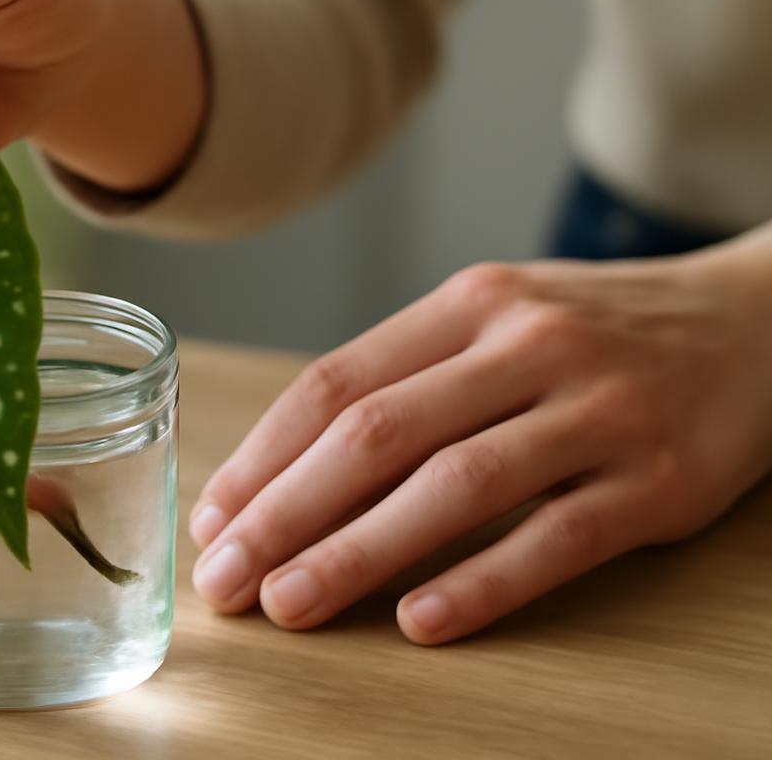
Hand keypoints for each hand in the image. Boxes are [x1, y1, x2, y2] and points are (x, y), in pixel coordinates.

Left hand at [189, 225, 771, 643]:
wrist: (758, 320)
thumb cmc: (595, 332)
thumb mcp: (498, 320)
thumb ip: (405, 378)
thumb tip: (284, 468)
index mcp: (468, 305)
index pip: (335, 384)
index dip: (262, 458)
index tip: (211, 520)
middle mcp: (525, 346)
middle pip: (376, 435)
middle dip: (284, 514)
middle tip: (225, 581)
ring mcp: (596, 411)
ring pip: (454, 486)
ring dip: (358, 552)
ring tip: (290, 605)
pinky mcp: (657, 481)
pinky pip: (557, 538)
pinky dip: (483, 582)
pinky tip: (422, 622)